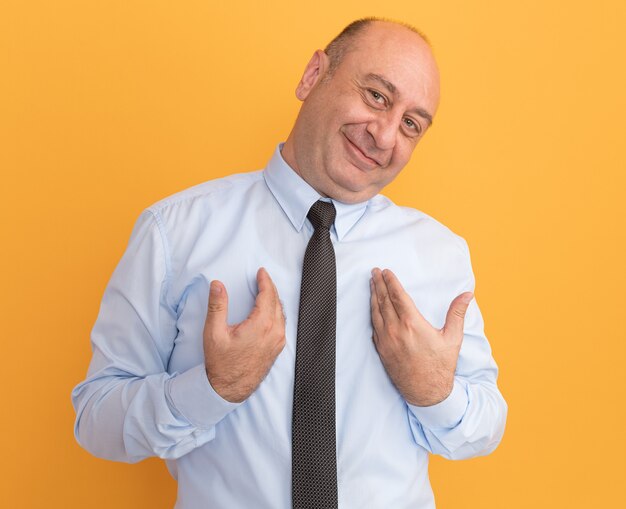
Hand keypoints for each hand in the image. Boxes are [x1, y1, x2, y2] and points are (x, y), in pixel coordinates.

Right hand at [203, 268, 285, 402]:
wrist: (229, 389)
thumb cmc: (221, 363)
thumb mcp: (214, 332)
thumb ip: (217, 306)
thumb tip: (217, 285)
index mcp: (261, 325)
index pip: (268, 295)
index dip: (265, 281)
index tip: (261, 272)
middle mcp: (274, 332)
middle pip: (276, 302)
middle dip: (270, 288)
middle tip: (263, 278)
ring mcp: (278, 342)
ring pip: (281, 314)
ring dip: (274, 300)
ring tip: (265, 292)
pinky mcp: (277, 349)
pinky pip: (281, 324)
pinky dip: (276, 313)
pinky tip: (269, 311)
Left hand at [370, 268, 472, 406]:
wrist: (426, 393)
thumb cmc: (440, 367)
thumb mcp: (452, 338)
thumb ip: (457, 314)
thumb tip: (467, 295)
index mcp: (412, 324)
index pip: (397, 296)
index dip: (391, 282)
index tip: (386, 271)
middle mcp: (396, 330)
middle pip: (383, 301)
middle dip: (378, 284)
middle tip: (374, 272)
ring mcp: (386, 341)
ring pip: (376, 312)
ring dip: (372, 296)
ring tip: (371, 284)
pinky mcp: (381, 350)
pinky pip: (373, 326)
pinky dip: (372, 313)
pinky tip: (372, 307)